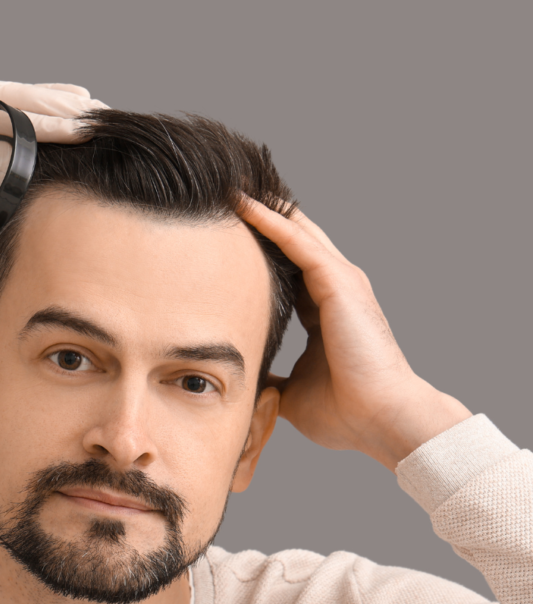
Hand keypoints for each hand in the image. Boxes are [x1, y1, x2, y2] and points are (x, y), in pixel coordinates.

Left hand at [238, 198, 471, 469]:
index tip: (224, 236)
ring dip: (262, 206)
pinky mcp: (338, 281)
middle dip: (261, 216)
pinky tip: (241, 203)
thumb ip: (271, 379)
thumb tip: (247, 384)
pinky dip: (269, 220)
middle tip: (223, 193)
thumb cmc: (345, 413)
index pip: (286, 271)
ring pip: (294, 230)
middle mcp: (334, 289)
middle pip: (291, 240)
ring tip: (228, 184)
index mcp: (324, 313)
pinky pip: (296, 242)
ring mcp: (339, 281)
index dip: (258, 252)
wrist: (381, 419)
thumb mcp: (292, 393)